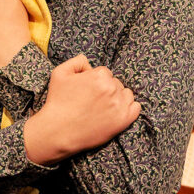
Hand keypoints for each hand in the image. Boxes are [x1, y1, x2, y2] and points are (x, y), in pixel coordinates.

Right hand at [23, 54, 140, 164]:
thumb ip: (77, 61)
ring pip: (126, 94)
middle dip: (106, 89)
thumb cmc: (58, 102)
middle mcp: (112, 88)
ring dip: (117, 97)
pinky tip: (116, 111)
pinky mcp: (124, 120)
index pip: (105, 72)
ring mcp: (119, 105)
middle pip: (115, 83)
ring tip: (102, 107)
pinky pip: (136, 108)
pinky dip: (128, 108)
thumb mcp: (59, 73)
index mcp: (99, 76)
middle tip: (92, 101)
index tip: (87, 91)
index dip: (95, 81)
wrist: (59, 131)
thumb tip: (89, 63)